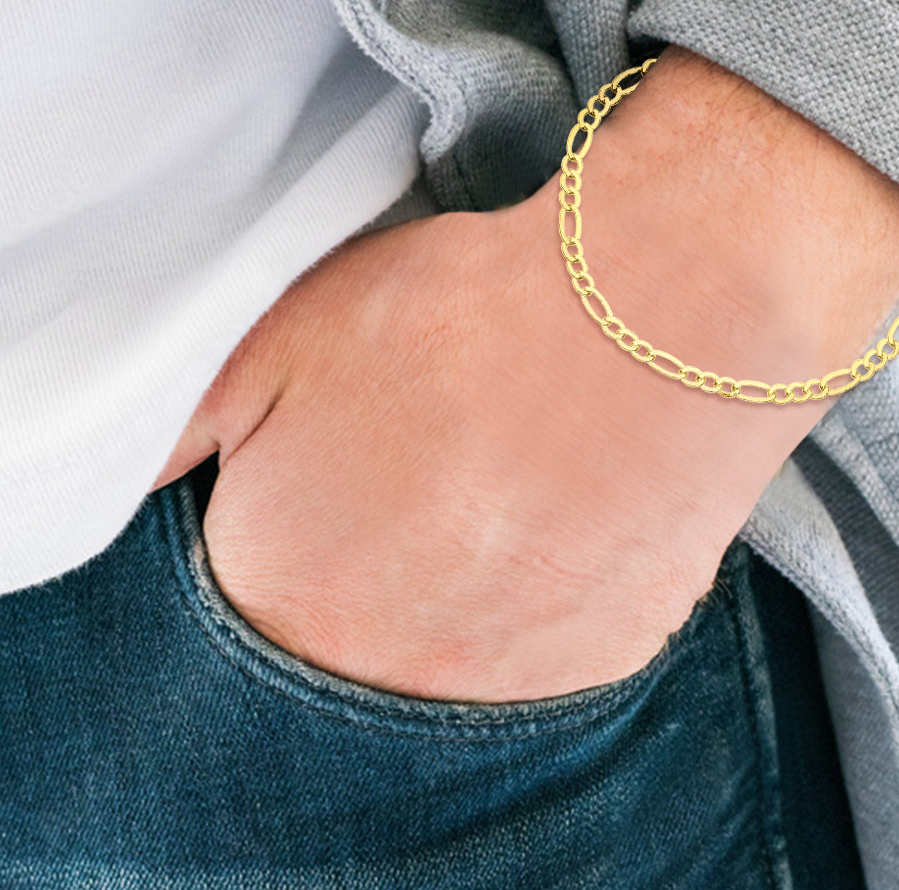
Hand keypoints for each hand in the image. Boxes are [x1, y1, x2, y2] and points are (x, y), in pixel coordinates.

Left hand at [154, 189, 828, 701]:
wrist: (652, 317)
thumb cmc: (467, 317)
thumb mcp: (282, 337)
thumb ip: (189, 429)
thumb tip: (147, 482)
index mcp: (287, 593)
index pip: (257, 587)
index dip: (301, 508)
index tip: (346, 459)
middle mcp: (388, 668)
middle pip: (356, 628)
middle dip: (379, 549)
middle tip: (435, 459)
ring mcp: (504, 680)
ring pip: (455, 640)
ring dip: (469, 569)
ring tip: (508, 470)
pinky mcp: (601, 660)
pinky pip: (546, 641)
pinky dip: (549, 580)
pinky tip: (569, 498)